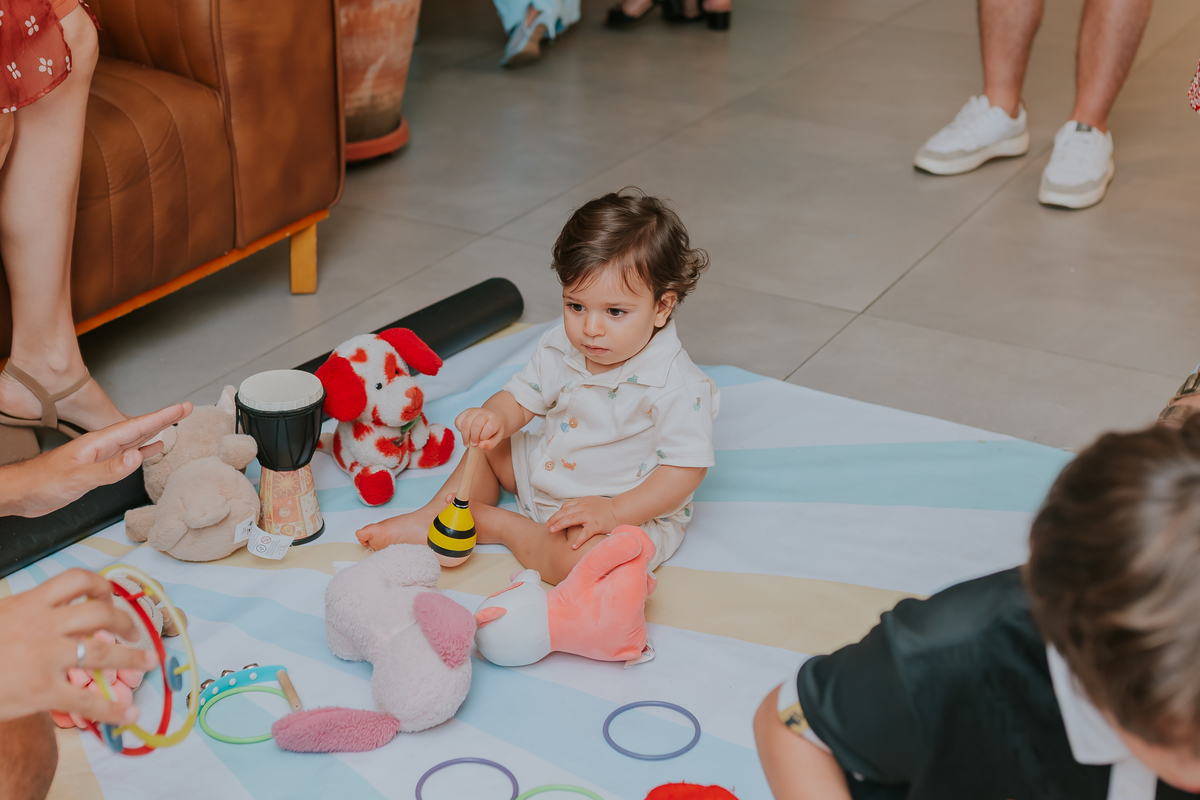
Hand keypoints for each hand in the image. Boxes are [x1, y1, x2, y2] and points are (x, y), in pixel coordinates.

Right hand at [0, 569, 156, 723]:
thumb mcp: (0, 617)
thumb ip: (28, 612)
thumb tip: (55, 609)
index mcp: (29, 603)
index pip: (76, 580)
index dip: (101, 586)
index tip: (109, 598)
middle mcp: (42, 626)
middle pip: (99, 613)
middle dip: (125, 622)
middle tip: (135, 633)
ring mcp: (44, 658)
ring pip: (101, 653)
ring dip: (132, 658)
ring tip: (149, 662)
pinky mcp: (41, 691)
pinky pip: (86, 700)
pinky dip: (112, 708)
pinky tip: (128, 713)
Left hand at [4, 403, 191, 517]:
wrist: (20, 493)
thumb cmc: (40, 483)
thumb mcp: (77, 478)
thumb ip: (107, 470)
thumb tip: (137, 458)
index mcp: (99, 443)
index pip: (137, 426)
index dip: (161, 416)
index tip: (181, 408)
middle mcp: (102, 446)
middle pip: (140, 429)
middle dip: (163, 418)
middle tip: (186, 409)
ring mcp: (100, 456)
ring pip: (135, 441)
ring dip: (155, 432)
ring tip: (174, 424)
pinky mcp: (97, 468)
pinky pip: (126, 456)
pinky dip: (142, 452)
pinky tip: (151, 451)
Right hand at [455, 407, 504, 449]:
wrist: (489, 421)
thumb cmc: (492, 432)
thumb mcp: (496, 440)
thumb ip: (490, 445)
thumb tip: (480, 446)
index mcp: (494, 419)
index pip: (489, 428)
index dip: (483, 438)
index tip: (481, 444)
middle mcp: (484, 412)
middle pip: (476, 425)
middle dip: (474, 438)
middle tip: (474, 444)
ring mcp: (473, 411)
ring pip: (465, 423)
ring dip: (465, 436)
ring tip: (468, 443)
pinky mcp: (465, 412)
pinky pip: (458, 421)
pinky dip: (459, 430)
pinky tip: (465, 434)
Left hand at [547, 496, 619, 547]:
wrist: (621, 510)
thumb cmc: (607, 508)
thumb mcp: (592, 502)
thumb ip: (581, 506)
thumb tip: (571, 513)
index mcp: (583, 502)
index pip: (566, 506)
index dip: (558, 513)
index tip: (552, 520)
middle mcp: (584, 507)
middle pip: (565, 511)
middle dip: (554, 518)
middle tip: (547, 526)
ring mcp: (590, 516)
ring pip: (571, 519)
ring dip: (560, 525)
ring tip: (552, 531)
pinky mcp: (597, 525)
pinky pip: (585, 532)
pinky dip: (578, 539)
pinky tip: (573, 546)